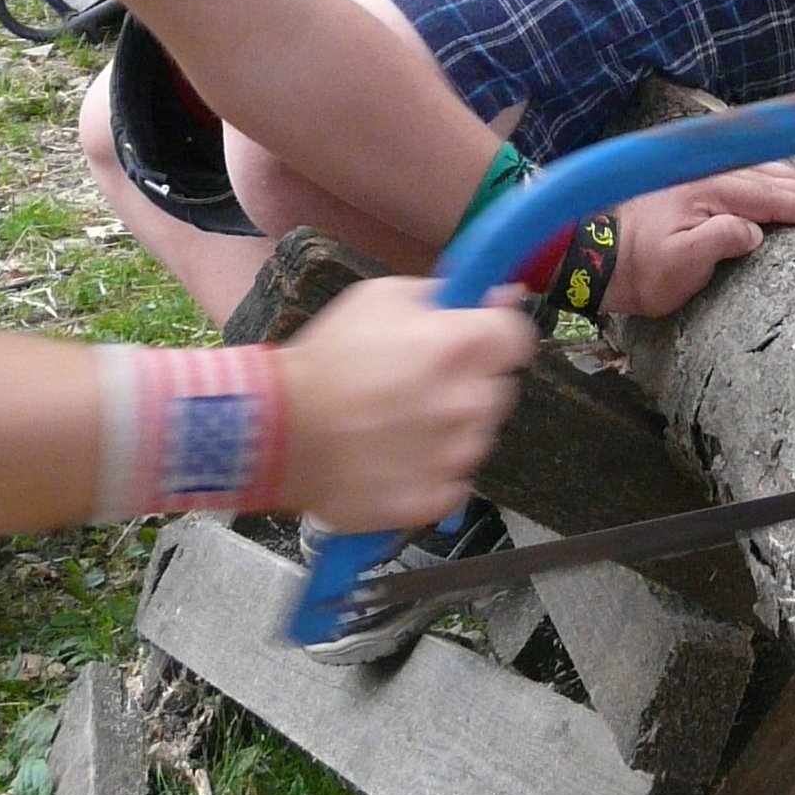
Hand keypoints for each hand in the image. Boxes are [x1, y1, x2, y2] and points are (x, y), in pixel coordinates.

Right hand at [275, 275, 533, 530]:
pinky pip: (454, 481)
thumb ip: (446, 295)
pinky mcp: (433, 500)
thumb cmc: (327, 358)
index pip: (518, 337)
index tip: (476, 339)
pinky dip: (433, 471)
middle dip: (469, 382)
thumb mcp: (380, 299)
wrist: (276, 434)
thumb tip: (499, 296)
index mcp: (457, 346)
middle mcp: (466, 402)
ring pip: (477, 436)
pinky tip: (396, 457)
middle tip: (420, 383)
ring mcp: (452, 456)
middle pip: (498, 388)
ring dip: (451, 429)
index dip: (497, 334)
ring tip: (400, 424)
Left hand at [606, 163, 794, 317]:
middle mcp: (710, 175)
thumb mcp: (678, 266)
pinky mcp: (692, 181)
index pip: (772, 197)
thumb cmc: (639, 270)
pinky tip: (773, 187)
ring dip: (789, 183)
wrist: (596, 257)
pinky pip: (742, 170)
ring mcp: (700, 174)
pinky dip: (767, 177)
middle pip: (772, 177)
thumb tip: (754, 230)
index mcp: (712, 192)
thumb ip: (719, 241)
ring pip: (758, 169)